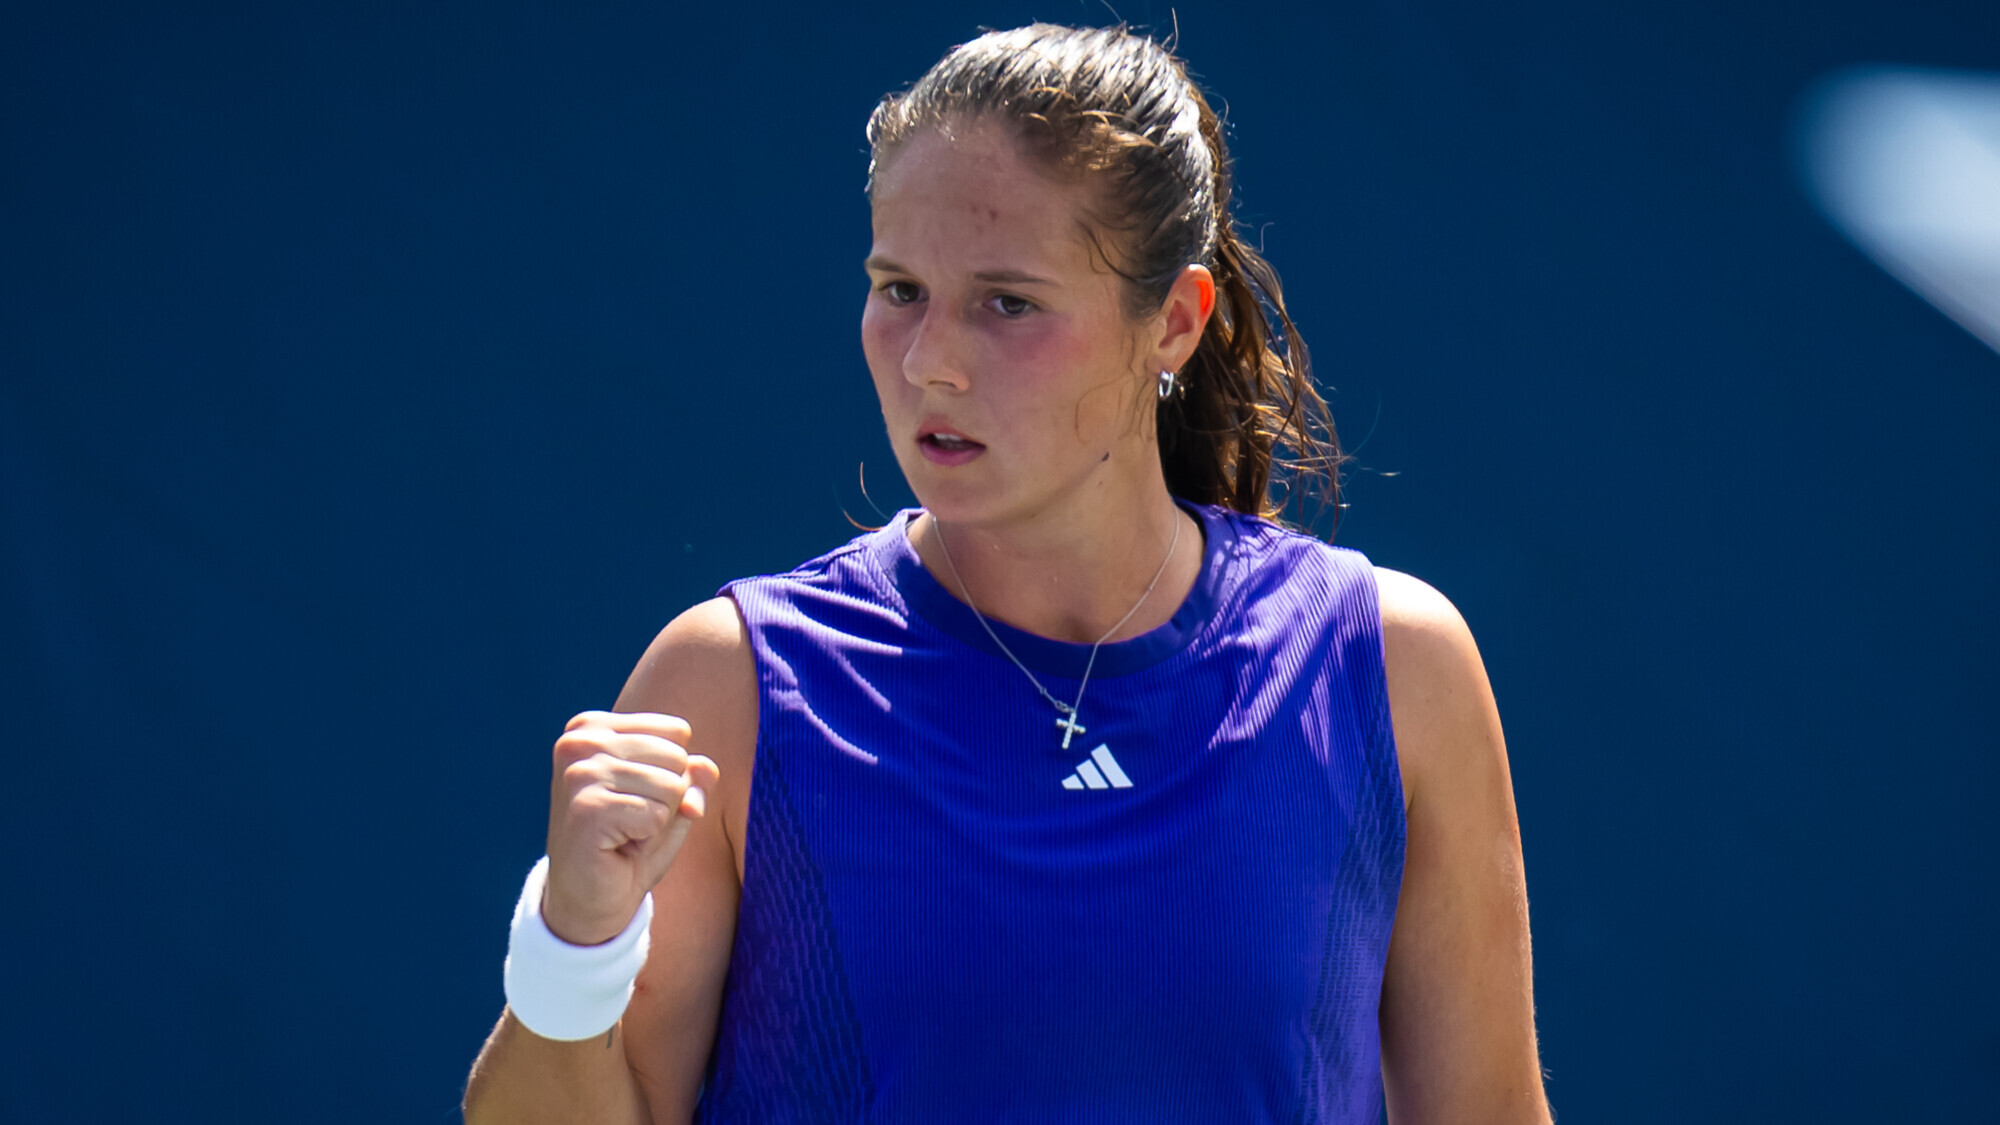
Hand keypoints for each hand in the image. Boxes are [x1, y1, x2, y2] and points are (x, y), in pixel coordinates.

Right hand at [541, 710, 721, 945]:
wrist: (587, 900)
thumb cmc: (629, 843)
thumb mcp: (670, 802)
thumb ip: (694, 776)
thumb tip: (706, 768)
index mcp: (593, 727)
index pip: (677, 730)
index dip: (671, 773)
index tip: (634, 799)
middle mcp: (580, 741)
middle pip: (677, 756)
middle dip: (667, 798)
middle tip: (630, 823)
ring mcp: (580, 774)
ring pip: (672, 786)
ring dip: (658, 820)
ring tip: (624, 834)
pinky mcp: (587, 809)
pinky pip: (658, 815)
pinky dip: (648, 838)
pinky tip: (617, 847)